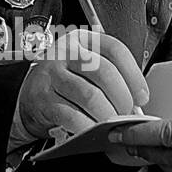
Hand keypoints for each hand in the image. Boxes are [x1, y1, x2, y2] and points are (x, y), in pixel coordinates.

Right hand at [16, 29, 147, 140]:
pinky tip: (93, 130)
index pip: (115, 49)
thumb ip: (111, 77)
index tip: (142, 96)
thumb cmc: (65, 83)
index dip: (134, 75)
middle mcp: (65, 52)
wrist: (29, 97)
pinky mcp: (43, 98)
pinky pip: (71, 115)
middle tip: (126, 113)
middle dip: (122, 97)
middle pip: (104, 72)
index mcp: (82, 40)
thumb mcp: (86, 69)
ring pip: (89, 95)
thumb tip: (136, 102)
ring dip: (106, 114)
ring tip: (112, 124)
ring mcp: (52, 74)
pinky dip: (87, 126)